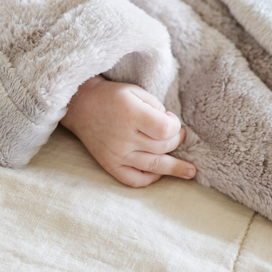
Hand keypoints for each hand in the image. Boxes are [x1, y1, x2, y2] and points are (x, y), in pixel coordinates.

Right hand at [60, 76, 195, 187]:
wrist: (81, 105)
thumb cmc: (112, 96)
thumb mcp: (136, 91)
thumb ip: (155, 107)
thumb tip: (170, 127)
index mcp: (132, 115)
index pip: (165, 130)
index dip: (175, 126)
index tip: (172, 119)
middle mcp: (125, 137)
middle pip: (162, 147)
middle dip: (175, 141)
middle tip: (177, 134)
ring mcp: (117, 154)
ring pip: (153, 166)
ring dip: (174, 168)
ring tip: (190, 171)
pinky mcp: (110, 165)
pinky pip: (134, 180)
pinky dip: (150, 179)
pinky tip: (160, 174)